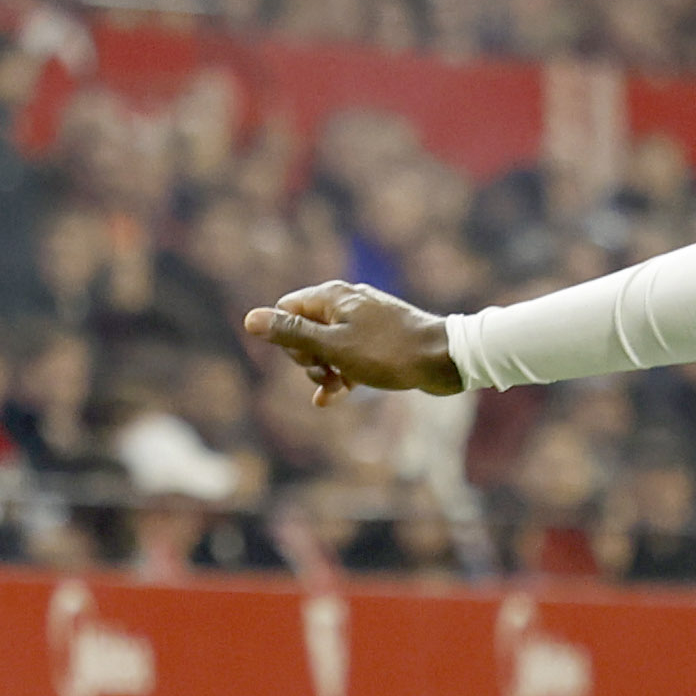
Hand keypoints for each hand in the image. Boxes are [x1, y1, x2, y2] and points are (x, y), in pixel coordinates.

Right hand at [241, 281, 462, 404]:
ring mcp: (365, 322)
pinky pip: (350, 356)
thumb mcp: (333, 347)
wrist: (445, 360)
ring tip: (334, 387)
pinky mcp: (381, 342)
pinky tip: (329, 398)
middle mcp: (347, 303)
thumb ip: (292, 334)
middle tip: (325, 374)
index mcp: (331, 296)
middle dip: (307, 358)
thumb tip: (250, 319)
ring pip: (328, 346)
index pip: (286, 311)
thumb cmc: (389, 352)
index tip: (306, 359)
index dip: (287, 339)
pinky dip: (340, 374)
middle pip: (306, 330)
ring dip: (323, 370)